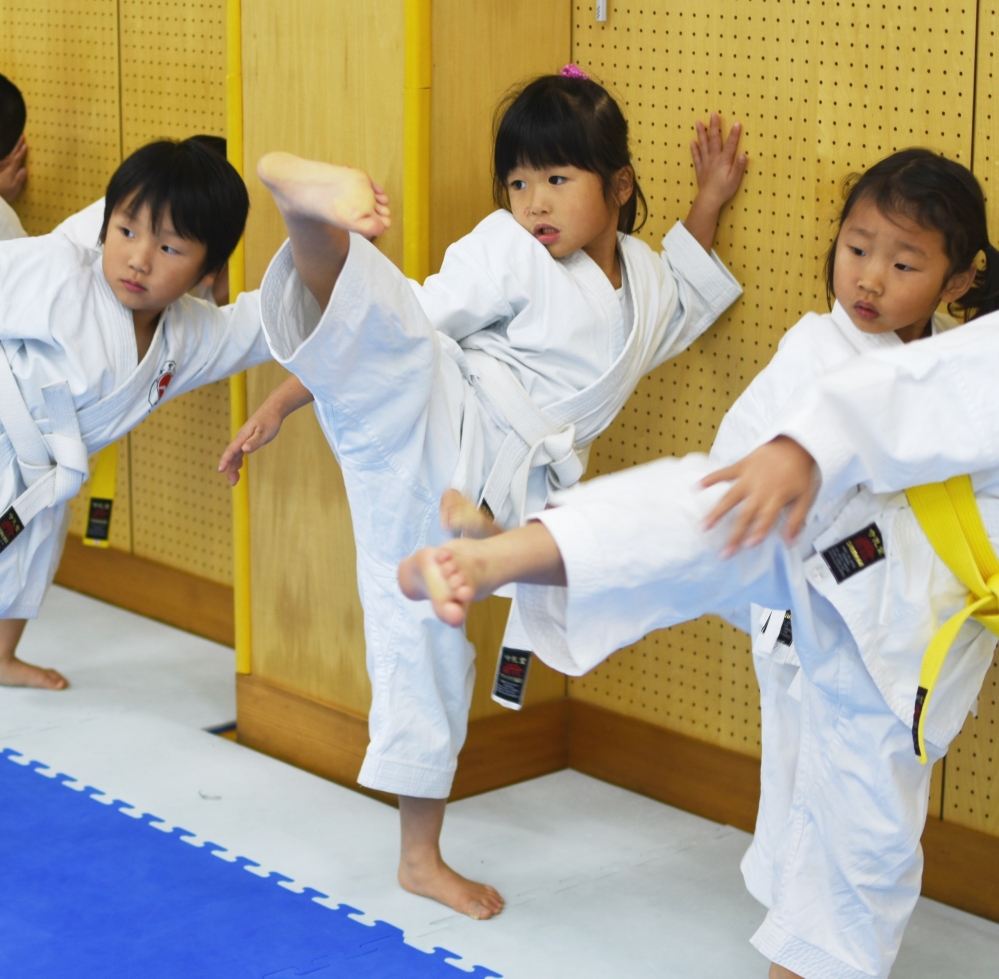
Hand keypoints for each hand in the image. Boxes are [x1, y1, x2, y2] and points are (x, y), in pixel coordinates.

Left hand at [0, 135, 27, 203]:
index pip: (17, 159)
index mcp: (11, 171)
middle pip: (13, 154)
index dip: (21, 152)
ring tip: (19, 143)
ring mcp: (5, 169)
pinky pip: (8, 160)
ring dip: (15, 149)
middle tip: (22, 136)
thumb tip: (24, 169)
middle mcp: (7, 167)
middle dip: (18, 145)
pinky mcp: (4, 172)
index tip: (26, 145)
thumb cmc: (6, 193)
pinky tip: (13, 155)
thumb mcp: (14, 188)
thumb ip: (19, 179)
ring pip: (10, 156)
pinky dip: (12, 156)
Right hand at [218, 404, 285, 485]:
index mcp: (242, 437)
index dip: (225, 461)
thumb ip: (254, 442)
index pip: (231, 451)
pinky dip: (238, 461)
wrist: (272, 410)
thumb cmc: (269, 421)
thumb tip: (244, 450)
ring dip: (233, 467)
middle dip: (230, 469)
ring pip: (234, 455)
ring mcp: (243, 439)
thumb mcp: (264, 433)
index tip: (220, 470)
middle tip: (233, 483)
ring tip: (235, 480)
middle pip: (231, 456)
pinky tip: (239, 468)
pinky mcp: (248, 440)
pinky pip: (239, 453)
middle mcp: (240, 439)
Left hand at [690, 114, 746, 207]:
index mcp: (724, 160)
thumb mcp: (735, 179)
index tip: (737, 123)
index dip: (734, 134)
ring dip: (701, 133)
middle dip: (714, 127)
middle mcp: (714, 159)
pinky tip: (692, 142)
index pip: (730, 144)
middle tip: (713, 114)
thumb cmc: (724, 190)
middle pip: (714, 140)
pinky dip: (694, 149)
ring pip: (703, 145)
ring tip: (698, 123)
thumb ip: (739, 166)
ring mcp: (706, 163)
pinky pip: (696, 157)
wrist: (709, 200)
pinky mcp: (700, 169)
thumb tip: (743, 154)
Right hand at [701, 436, 818, 554]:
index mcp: (776, 497)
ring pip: (729, 498)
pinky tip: (698, 486)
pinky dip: (711, 478)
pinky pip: (724, 473)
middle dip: (734, 534)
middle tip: (724, 552)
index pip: (765, 519)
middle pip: (745, 515)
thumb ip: (797, 520)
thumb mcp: (807, 497)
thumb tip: (790, 541)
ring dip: (716, 513)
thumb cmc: (800, 472)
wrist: (796, 443)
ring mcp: (748, 478)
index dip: (757, 532)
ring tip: (704, 526)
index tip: (747, 546)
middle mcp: (759, 489)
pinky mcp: (741, 466)